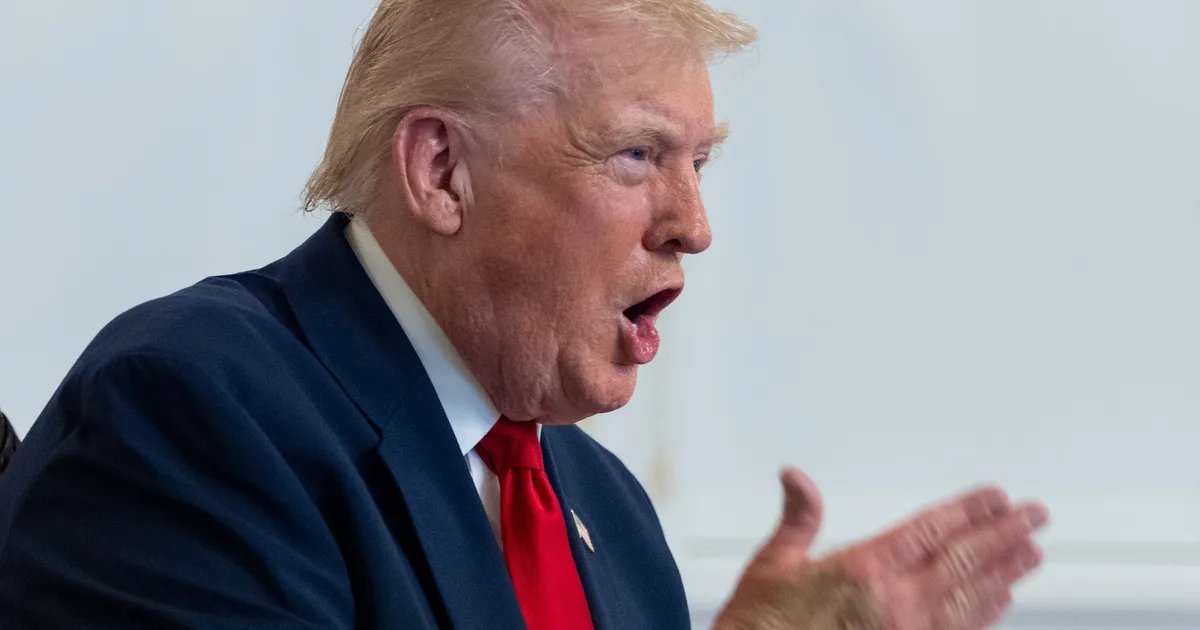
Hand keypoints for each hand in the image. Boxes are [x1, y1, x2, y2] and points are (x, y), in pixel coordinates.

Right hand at [715, 468, 1048, 629]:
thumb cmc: (761, 629)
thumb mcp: (772, 565)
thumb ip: (798, 519)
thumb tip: (796, 479)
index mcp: (864, 570)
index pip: (932, 530)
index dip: (969, 510)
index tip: (995, 498)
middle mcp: (895, 603)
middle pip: (964, 560)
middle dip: (1003, 534)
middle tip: (1033, 516)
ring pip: (972, 598)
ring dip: (1006, 572)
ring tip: (1030, 552)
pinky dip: (986, 612)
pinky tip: (1001, 601)